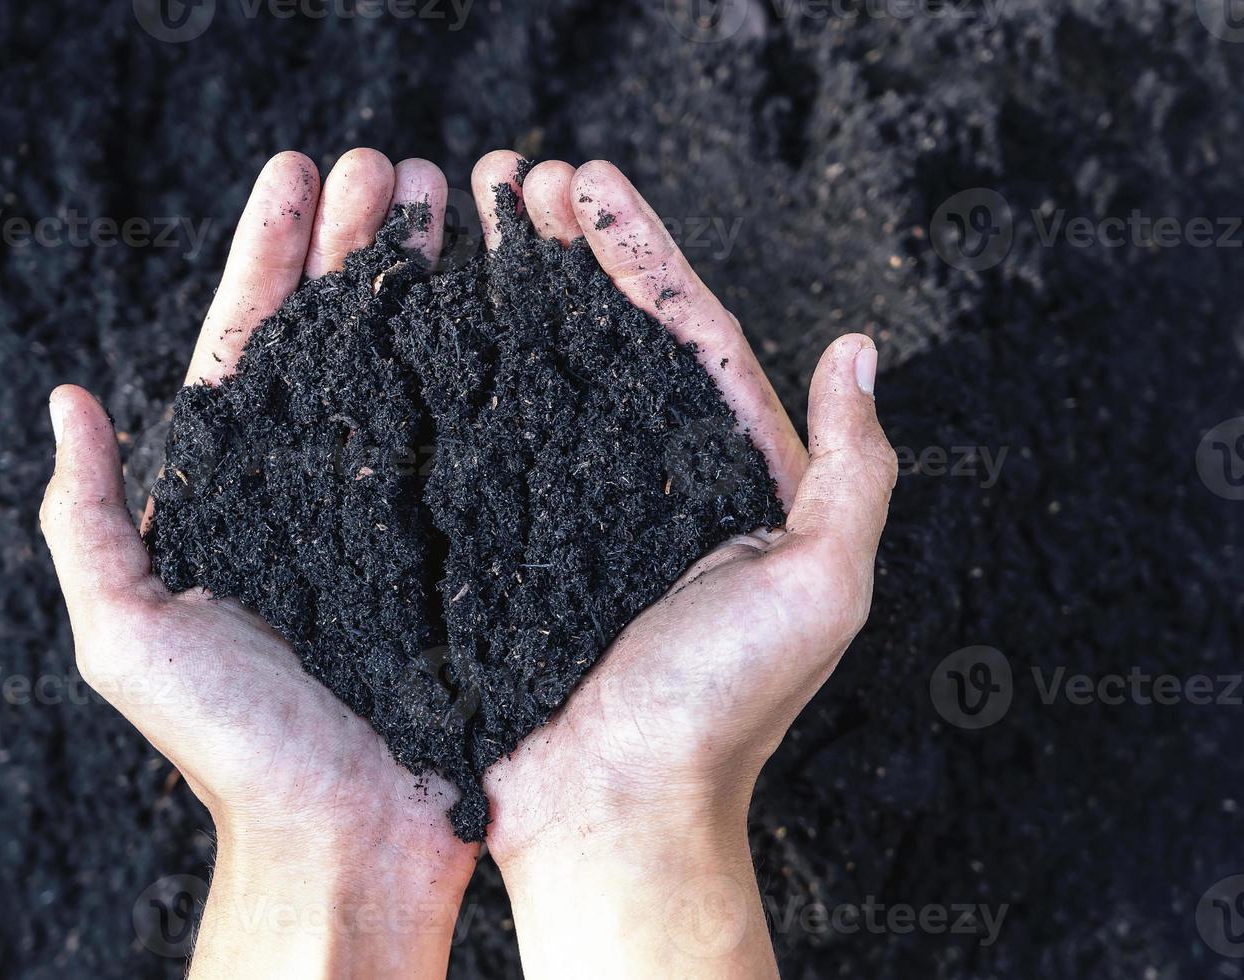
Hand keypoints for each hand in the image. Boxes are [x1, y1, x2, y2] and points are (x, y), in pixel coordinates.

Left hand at [39, 149, 476, 979]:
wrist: (352, 837)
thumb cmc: (237, 747)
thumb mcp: (131, 635)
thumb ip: (92, 521)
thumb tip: (66, 398)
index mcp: (233, 492)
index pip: (246, 344)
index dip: (269, 254)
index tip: (299, 172)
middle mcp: (312, 487)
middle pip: (333, 337)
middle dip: (358, 244)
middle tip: (397, 166)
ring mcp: (389, 512)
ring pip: (406, 370)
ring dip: (424, 283)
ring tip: (456, 204)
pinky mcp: (456, 545)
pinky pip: (467, 438)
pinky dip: (482, 366)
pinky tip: (508, 310)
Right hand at [471, 153, 897, 977]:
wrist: (613, 811)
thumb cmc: (721, 709)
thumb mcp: (821, 587)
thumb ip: (852, 469)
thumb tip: (858, 348)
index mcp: (723, 474)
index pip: (685, 330)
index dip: (641, 250)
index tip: (590, 184)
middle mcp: (643, 479)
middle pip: (603, 336)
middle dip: (563, 250)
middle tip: (513, 177)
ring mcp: (566, 508)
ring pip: (534, 375)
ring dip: (506, 295)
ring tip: (465, 224)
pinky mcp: (504, 544)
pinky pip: (481, 443)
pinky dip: (458, 380)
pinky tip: (424, 328)